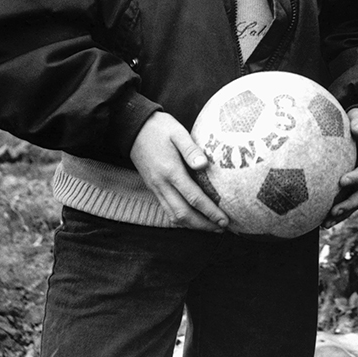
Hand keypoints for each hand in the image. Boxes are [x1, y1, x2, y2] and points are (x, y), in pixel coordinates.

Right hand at [129, 111, 229, 231]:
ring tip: (211, 226)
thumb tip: (204, 165)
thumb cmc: (159, 128)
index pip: (193, 198)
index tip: (225, 219)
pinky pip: (167, 209)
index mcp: (170, 171)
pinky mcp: (153, 188)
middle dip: (203, 224)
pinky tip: (193, 217)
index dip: (210, 211)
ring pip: (173, 216)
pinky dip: (181, 218)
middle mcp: (161, 184)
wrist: (133, 128)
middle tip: (222, 228)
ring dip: (193, 225)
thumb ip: (191, 149)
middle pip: (183, 214)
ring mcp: (155, 188)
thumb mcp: (177, 132)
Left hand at [325, 108, 357, 223]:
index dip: (357, 176)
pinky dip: (337, 212)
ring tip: (325, 223)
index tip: (341, 181)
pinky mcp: (351, 186)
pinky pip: (346, 201)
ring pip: (355, 201)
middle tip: (333, 211)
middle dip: (350, 204)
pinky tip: (322, 221)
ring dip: (343, 214)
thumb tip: (356, 129)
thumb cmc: (357, 122)